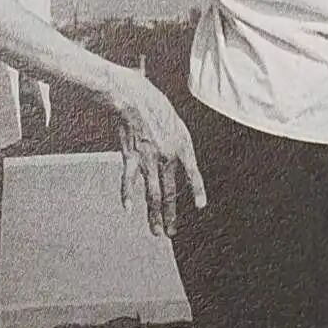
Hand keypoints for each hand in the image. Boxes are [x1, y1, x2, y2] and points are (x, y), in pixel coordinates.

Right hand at [115, 71, 206, 236]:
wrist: (133, 96)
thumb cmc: (154, 103)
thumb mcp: (175, 121)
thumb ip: (178, 142)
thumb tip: (179, 159)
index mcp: (182, 145)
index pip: (193, 173)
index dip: (198, 190)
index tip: (200, 206)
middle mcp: (167, 156)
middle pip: (170, 192)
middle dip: (170, 215)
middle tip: (171, 231)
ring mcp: (148, 159)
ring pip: (152, 194)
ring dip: (154, 215)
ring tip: (156, 231)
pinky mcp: (131, 157)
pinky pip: (129, 180)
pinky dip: (127, 195)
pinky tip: (128, 209)